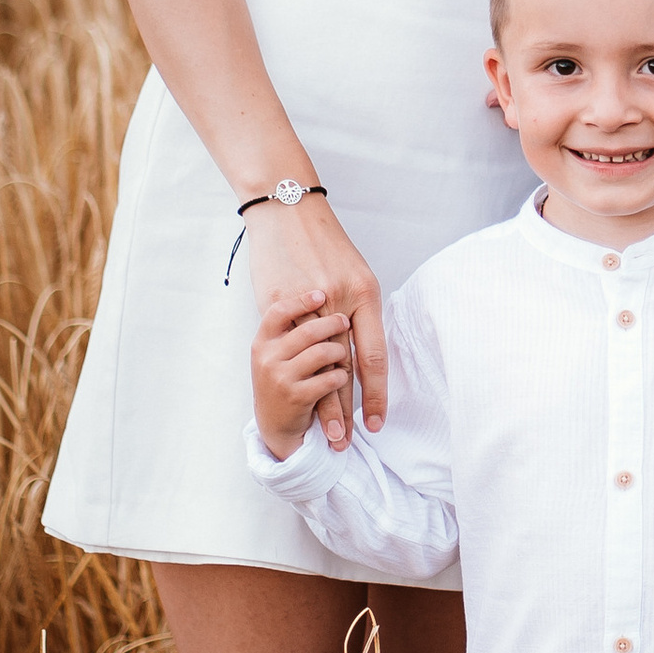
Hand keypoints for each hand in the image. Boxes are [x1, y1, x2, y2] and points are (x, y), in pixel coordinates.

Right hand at [243, 196, 386, 444]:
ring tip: (332, 433)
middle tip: (351, 442)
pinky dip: (301, 378)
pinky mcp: (277, 305)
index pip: (374, 353)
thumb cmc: (319, 244)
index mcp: (364, 293)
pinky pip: (292, 349)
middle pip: (348, 366)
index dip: (376, 392)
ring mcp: (308, 305)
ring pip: (320, 365)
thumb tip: (355, 345)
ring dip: (326, 404)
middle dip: (349, 408)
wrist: (286, 210)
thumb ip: (353, 311)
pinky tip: (306, 405)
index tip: (376, 421)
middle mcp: (340, 301)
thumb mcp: (350, 274)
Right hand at [252, 298, 354, 458]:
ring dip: (340, 352)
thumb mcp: (275, 354)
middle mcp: (267, 357)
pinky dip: (339, 376)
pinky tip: (339, 377)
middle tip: (345, 321)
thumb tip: (313, 295)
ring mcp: (280, 377)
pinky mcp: (296, 397)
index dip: (301, 301)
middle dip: (333, 324)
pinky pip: (329, 378)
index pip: (278, 312)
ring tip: (343, 354)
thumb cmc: (281, 381)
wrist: (274, 423)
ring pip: (322, 353)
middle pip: (308, 331)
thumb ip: (288, 331)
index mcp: (262, 342)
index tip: (321, 294)